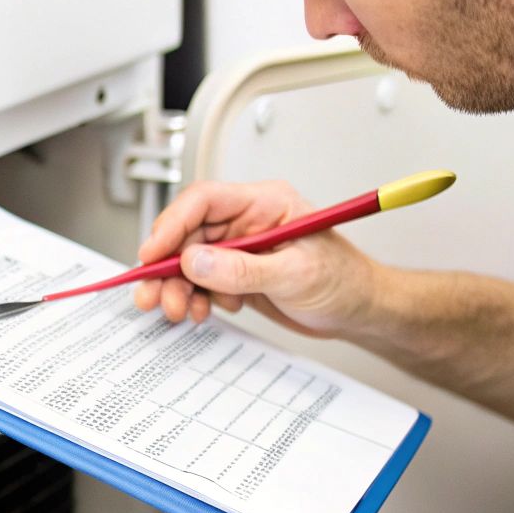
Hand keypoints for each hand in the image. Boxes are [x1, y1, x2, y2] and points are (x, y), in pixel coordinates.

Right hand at [135, 180, 382, 339]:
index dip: (172, 224)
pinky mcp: (237, 274)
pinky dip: (194, 298)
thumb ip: (243, 269)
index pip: (205, 201)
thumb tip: (196, 262)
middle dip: (167, 266)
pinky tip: (202, 311)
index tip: (152, 254)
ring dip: (177, 287)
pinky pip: (201, 282)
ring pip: (189, 262)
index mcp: (265, 204)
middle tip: (154, 294)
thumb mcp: (296, 274)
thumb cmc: (345, 281)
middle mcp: (248, 222)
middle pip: (188, 234)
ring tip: (177, 309)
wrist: (360, 311)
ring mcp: (240, 249)